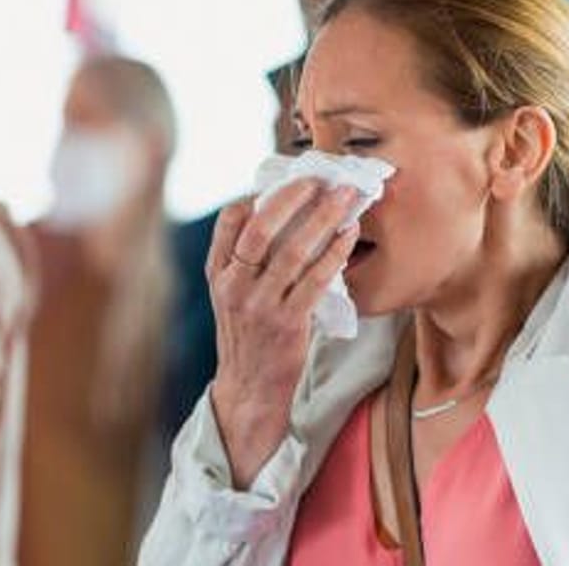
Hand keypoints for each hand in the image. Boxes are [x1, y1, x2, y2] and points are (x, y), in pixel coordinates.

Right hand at [207, 180, 360, 487]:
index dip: (259, 195)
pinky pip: (317, 278)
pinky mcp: (288, 323)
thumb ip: (245, 261)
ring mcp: (260, 304)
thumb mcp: (232, 296)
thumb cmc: (249, 336)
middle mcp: (234, 285)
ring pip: (295, 249)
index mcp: (218, 274)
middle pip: (262, 227)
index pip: (231, 221)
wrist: (249, 390)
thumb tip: (279, 214)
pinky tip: (350, 235)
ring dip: (324, 218)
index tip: (286, 178)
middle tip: (322, 178)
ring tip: (346, 197)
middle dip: (294, 197)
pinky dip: (335, 251)